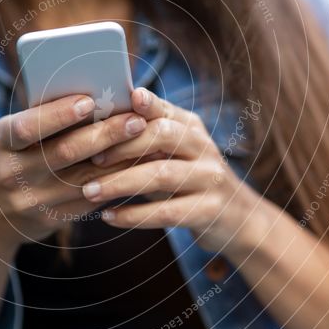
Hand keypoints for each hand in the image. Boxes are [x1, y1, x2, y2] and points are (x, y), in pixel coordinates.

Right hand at [0, 94, 146, 256]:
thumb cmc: (8, 159)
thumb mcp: (10, 138)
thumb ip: (42, 120)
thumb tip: (95, 96)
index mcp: (1, 142)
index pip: (28, 127)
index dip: (59, 114)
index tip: (90, 100)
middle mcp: (14, 173)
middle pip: (65, 152)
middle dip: (105, 134)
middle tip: (136, 119)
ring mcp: (33, 200)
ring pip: (85, 178)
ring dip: (120, 159)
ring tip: (146, 141)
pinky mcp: (53, 218)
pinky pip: (92, 198)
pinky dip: (116, 180)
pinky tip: (137, 166)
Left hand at [80, 88, 255, 251]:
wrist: (238, 219)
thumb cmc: (190, 180)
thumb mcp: (174, 153)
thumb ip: (146, 138)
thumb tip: (95, 125)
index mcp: (191, 127)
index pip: (161, 110)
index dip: (133, 110)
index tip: (104, 112)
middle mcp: (203, 147)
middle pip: (162, 136)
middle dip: (122, 146)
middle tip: (90, 158)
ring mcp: (209, 179)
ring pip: (161, 174)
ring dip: (120, 182)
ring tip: (90, 191)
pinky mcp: (209, 210)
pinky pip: (167, 211)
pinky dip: (134, 215)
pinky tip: (109, 217)